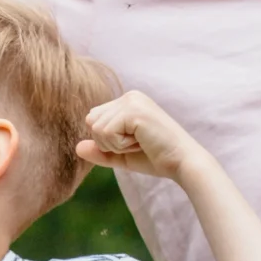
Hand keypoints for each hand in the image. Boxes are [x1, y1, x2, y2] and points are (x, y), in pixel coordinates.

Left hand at [78, 90, 201, 180]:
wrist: (182, 163)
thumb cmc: (157, 158)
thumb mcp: (122, 156)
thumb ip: (100, 151)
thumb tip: (77, 147)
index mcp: (128, 101)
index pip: (94, 119)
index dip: (108, 140)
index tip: (134, 143)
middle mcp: (130, 96)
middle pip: (91, 121)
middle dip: (108, 142)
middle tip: (136, 144)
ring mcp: (132, 101)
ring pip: (96, 128)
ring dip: (115, 145)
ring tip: (140, 143)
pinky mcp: (134, 111)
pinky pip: (106, 133)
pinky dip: (120, 146)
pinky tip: (141, 142)